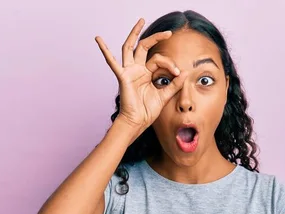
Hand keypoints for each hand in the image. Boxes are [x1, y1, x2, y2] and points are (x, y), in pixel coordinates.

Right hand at [95, 18, 188, 140]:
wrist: (138, 122)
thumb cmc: (148, 111)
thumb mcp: (165, 95)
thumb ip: (175, 84)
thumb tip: (186, 72)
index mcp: (146, 73)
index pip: (159, 60)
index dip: (170, 64)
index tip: (177, 73)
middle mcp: (137, 69)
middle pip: (144, 47)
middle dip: (156, 38)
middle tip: (168, 32)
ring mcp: (129, 72)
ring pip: (130, 47)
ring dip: (134, 33)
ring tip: (141, 21)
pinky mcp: (123, 77)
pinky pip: (112, 62)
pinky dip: (105, 51)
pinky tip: (98, 39)